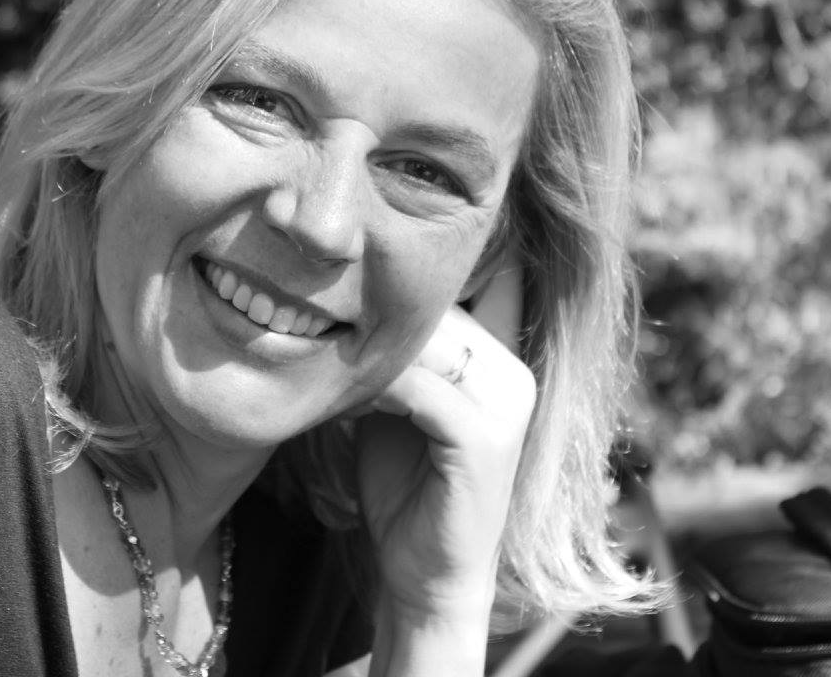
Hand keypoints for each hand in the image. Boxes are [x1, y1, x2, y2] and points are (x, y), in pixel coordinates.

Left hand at [356, 263, 535, 624]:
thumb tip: (342, 286)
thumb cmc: (404, 484)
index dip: (417, 265)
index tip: (358, 257)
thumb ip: (393, 349)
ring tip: (324, 354)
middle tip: (317, 312)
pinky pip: (420, 390)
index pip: (472, 278)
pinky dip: (375, 388)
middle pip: (438, 306)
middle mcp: (513, 371)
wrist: (424, 574)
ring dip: (370, 347)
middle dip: (375, 308)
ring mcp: (506, 405)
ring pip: (429, 341)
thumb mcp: (397, 401)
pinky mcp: (485, 441)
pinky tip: (343, 397)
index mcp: (500, 355)